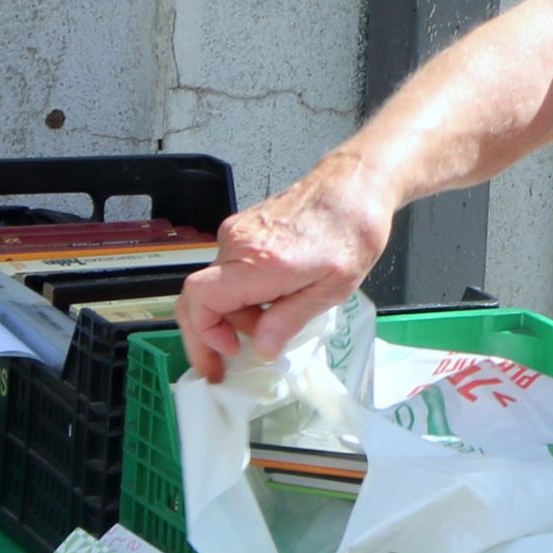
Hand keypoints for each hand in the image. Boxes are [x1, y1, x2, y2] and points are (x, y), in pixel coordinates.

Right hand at [180, 167, 391, 378]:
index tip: (229, 352)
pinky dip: (239, 296)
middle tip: (222, 365)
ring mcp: (236, 234)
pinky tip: (269, 304)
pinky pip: (227, 271)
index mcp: (257, 262)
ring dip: (231, 316)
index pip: (200, 299)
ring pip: (214, 286)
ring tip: (267, 328)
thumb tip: (262, 349)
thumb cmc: (351, 233)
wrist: (354, 188)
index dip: (205, 333)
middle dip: (207, 336)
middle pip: (198, 297)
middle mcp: (237, 244)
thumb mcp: (330, 290)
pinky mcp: (242, 230)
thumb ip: (289, 320)